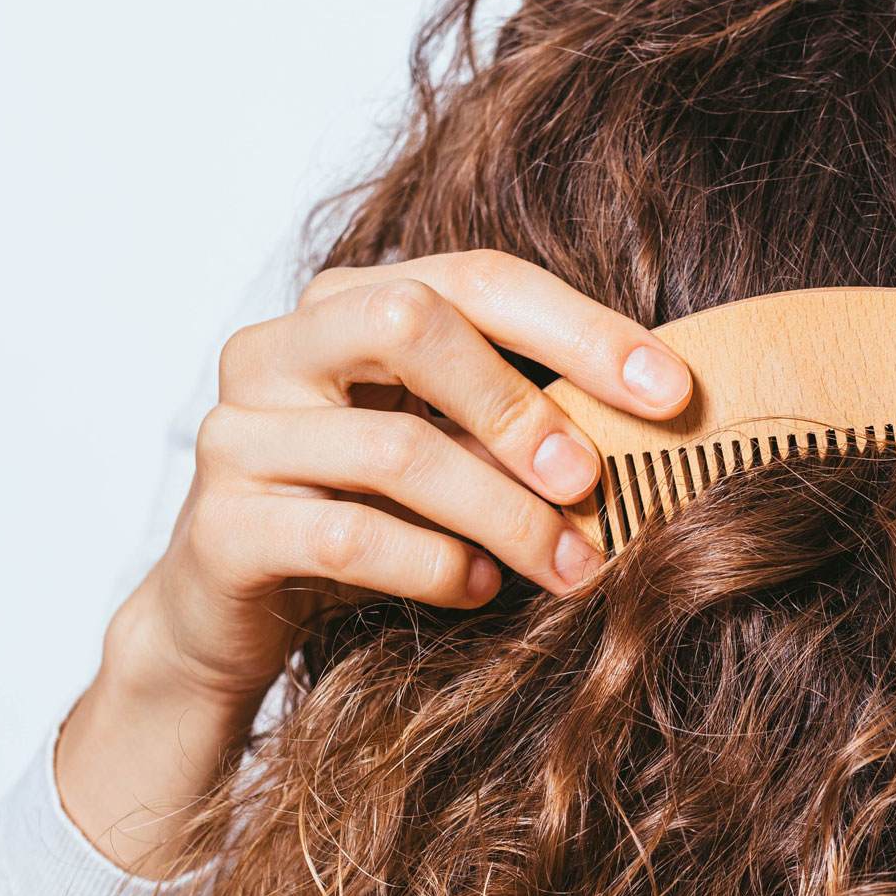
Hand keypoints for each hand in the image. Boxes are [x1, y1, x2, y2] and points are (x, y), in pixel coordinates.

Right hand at [55, 251, 691, 873]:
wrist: (235, 616)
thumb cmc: (369, 516)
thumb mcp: (449, 453)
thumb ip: (521, 420)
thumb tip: (665, 417)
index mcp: (345, 303)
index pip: (475, 279)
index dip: (581, 328)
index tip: (674, 391)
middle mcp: (279, 347)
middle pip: (411, 323)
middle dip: (522, 405)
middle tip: (594, 481)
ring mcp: (241, 433)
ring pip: (395, 449)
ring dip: (504, 514)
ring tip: (571, 566)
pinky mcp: (220, 526)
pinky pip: (350, 537)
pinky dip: (435, 566)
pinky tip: (482, 589)